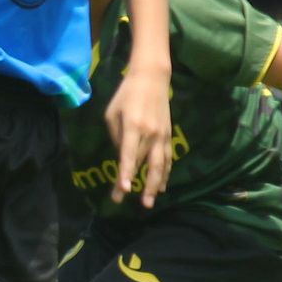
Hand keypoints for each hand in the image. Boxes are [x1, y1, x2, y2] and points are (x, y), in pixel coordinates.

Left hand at [104, 65, 173, 205]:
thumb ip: (116, 136)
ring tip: (149, 202)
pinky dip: (165, 174)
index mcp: (133, 127)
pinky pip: (167, 159)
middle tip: (128, 202)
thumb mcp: (113, 113)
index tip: (123, 190)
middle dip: (136, 185)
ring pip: (159, 166)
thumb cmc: (126, 94)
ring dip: (154, 185)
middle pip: (142, 164)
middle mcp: (149, 134)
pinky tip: (161, 186)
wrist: (152, 78)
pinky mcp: (168, 135)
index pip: (128, 155)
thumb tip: (121, 156)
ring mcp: (161, 136)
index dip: (125, 173)